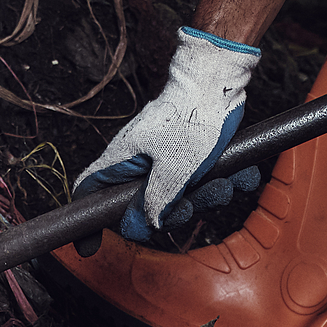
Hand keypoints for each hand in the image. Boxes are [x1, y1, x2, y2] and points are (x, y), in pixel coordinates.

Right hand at [80, 28, 257, 241]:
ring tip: (224, 181)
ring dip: (207, 194)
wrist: (221, 81)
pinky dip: (222, 179)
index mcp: (123, 160)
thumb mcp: (174, 169)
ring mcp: (165, 155)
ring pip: (179, 194)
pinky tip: (239, 175)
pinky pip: (202, 179)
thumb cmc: (192, 116)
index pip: (89, 192)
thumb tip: (144, 224)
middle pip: (145, 203)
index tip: (90, 245)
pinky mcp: (190, 152)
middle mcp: (139, 160)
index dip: (87, 220)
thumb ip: (155, 201)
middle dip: (177, 210)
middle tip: (193, 204)